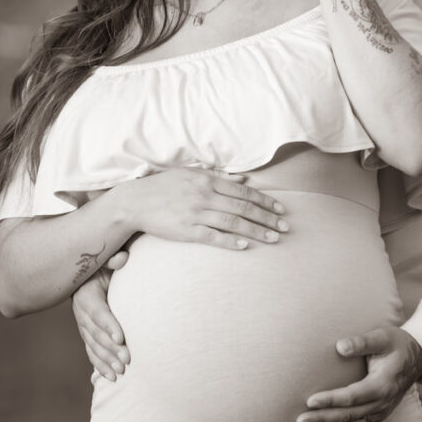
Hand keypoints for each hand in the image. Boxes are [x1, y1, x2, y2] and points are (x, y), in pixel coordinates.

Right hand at [72, 267, 129, 381]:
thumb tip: (123, 258)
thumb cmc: (102, 265)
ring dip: (107, 360)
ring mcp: (83, 325)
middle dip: (111, 348)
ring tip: (121, 371)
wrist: (89, 273)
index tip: (121, 337)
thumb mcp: (104, 260)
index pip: (98, 312)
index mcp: (86, 294)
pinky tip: (111, 377)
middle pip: (96, 334)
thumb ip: (112, 260)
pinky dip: (100, 365)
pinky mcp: (87, 334)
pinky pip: (92, 351)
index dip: (108, 325)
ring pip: (94, 346)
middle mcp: (81, 312)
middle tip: (127, 359)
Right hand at [125, 168, 288, 246]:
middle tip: (285, 227)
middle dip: (267, 218)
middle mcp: (205, 195)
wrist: (136, 201)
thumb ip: (220, 177)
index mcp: (208, 180)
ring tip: (273, 239)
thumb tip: (245, 179)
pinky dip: (231, 241)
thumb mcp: (192, 174)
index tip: (281, 210)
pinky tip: (246, 246)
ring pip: (233, 222)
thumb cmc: (165, 187)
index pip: (244, 191)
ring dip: (256, 231)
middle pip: (244, 207)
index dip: (265, 201)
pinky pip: (214, 236)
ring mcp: (196, 213)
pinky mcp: (187, 230)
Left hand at [295, 327, 421, 421]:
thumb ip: (361, 342)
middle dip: (323, 419)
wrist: (417, 357)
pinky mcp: (380, 414)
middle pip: (348, 415)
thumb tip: (340, 346)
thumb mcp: (381, 337)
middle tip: (300, 421)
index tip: (309, 401)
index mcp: (382, 385)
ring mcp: (382, 411)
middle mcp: (382, 403)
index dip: (330, 400)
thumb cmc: (396, 343)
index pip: (351, 397)